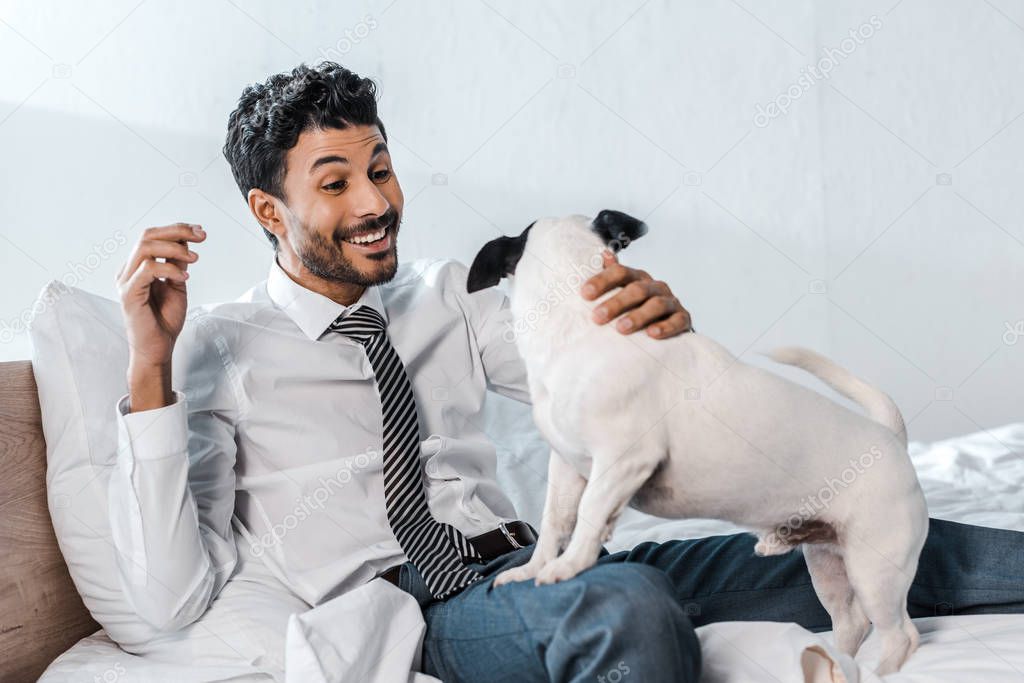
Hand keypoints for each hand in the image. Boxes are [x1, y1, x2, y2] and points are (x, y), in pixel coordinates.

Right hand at [116, 223, 204, 408]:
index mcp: (138, 266)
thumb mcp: (177, 284)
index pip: (152, 236)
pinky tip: (184, 277)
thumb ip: (178, 263)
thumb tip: (186, 239)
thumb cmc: (165, 319)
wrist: (159, 347)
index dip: (177, 229)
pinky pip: (147, 270)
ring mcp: (126, 281)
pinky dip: (169, 269)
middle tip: (201, 236)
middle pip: (147, 236)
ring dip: (174, 249)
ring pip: (145, 248)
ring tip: (195, 259)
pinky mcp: (128, 294)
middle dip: (177, 231)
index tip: (201, 232)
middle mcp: (128, 270)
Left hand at [581, 250, 691, 338]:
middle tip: (597, 317)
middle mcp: (655, 286)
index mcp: (637, 277)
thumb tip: (603, 254)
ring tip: (621, 328)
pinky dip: (665, 327)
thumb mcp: (622, 291)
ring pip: (656, 305)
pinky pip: (677, 321)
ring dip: (638, 316)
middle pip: (636, 290)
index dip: (602, 281)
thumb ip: (612, 275)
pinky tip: (652, 334)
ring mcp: (670, 301)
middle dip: (616, 303)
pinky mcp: (683, 318)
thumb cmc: (638, 308)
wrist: (668, 324)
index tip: (584, 294)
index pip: (620, 272)